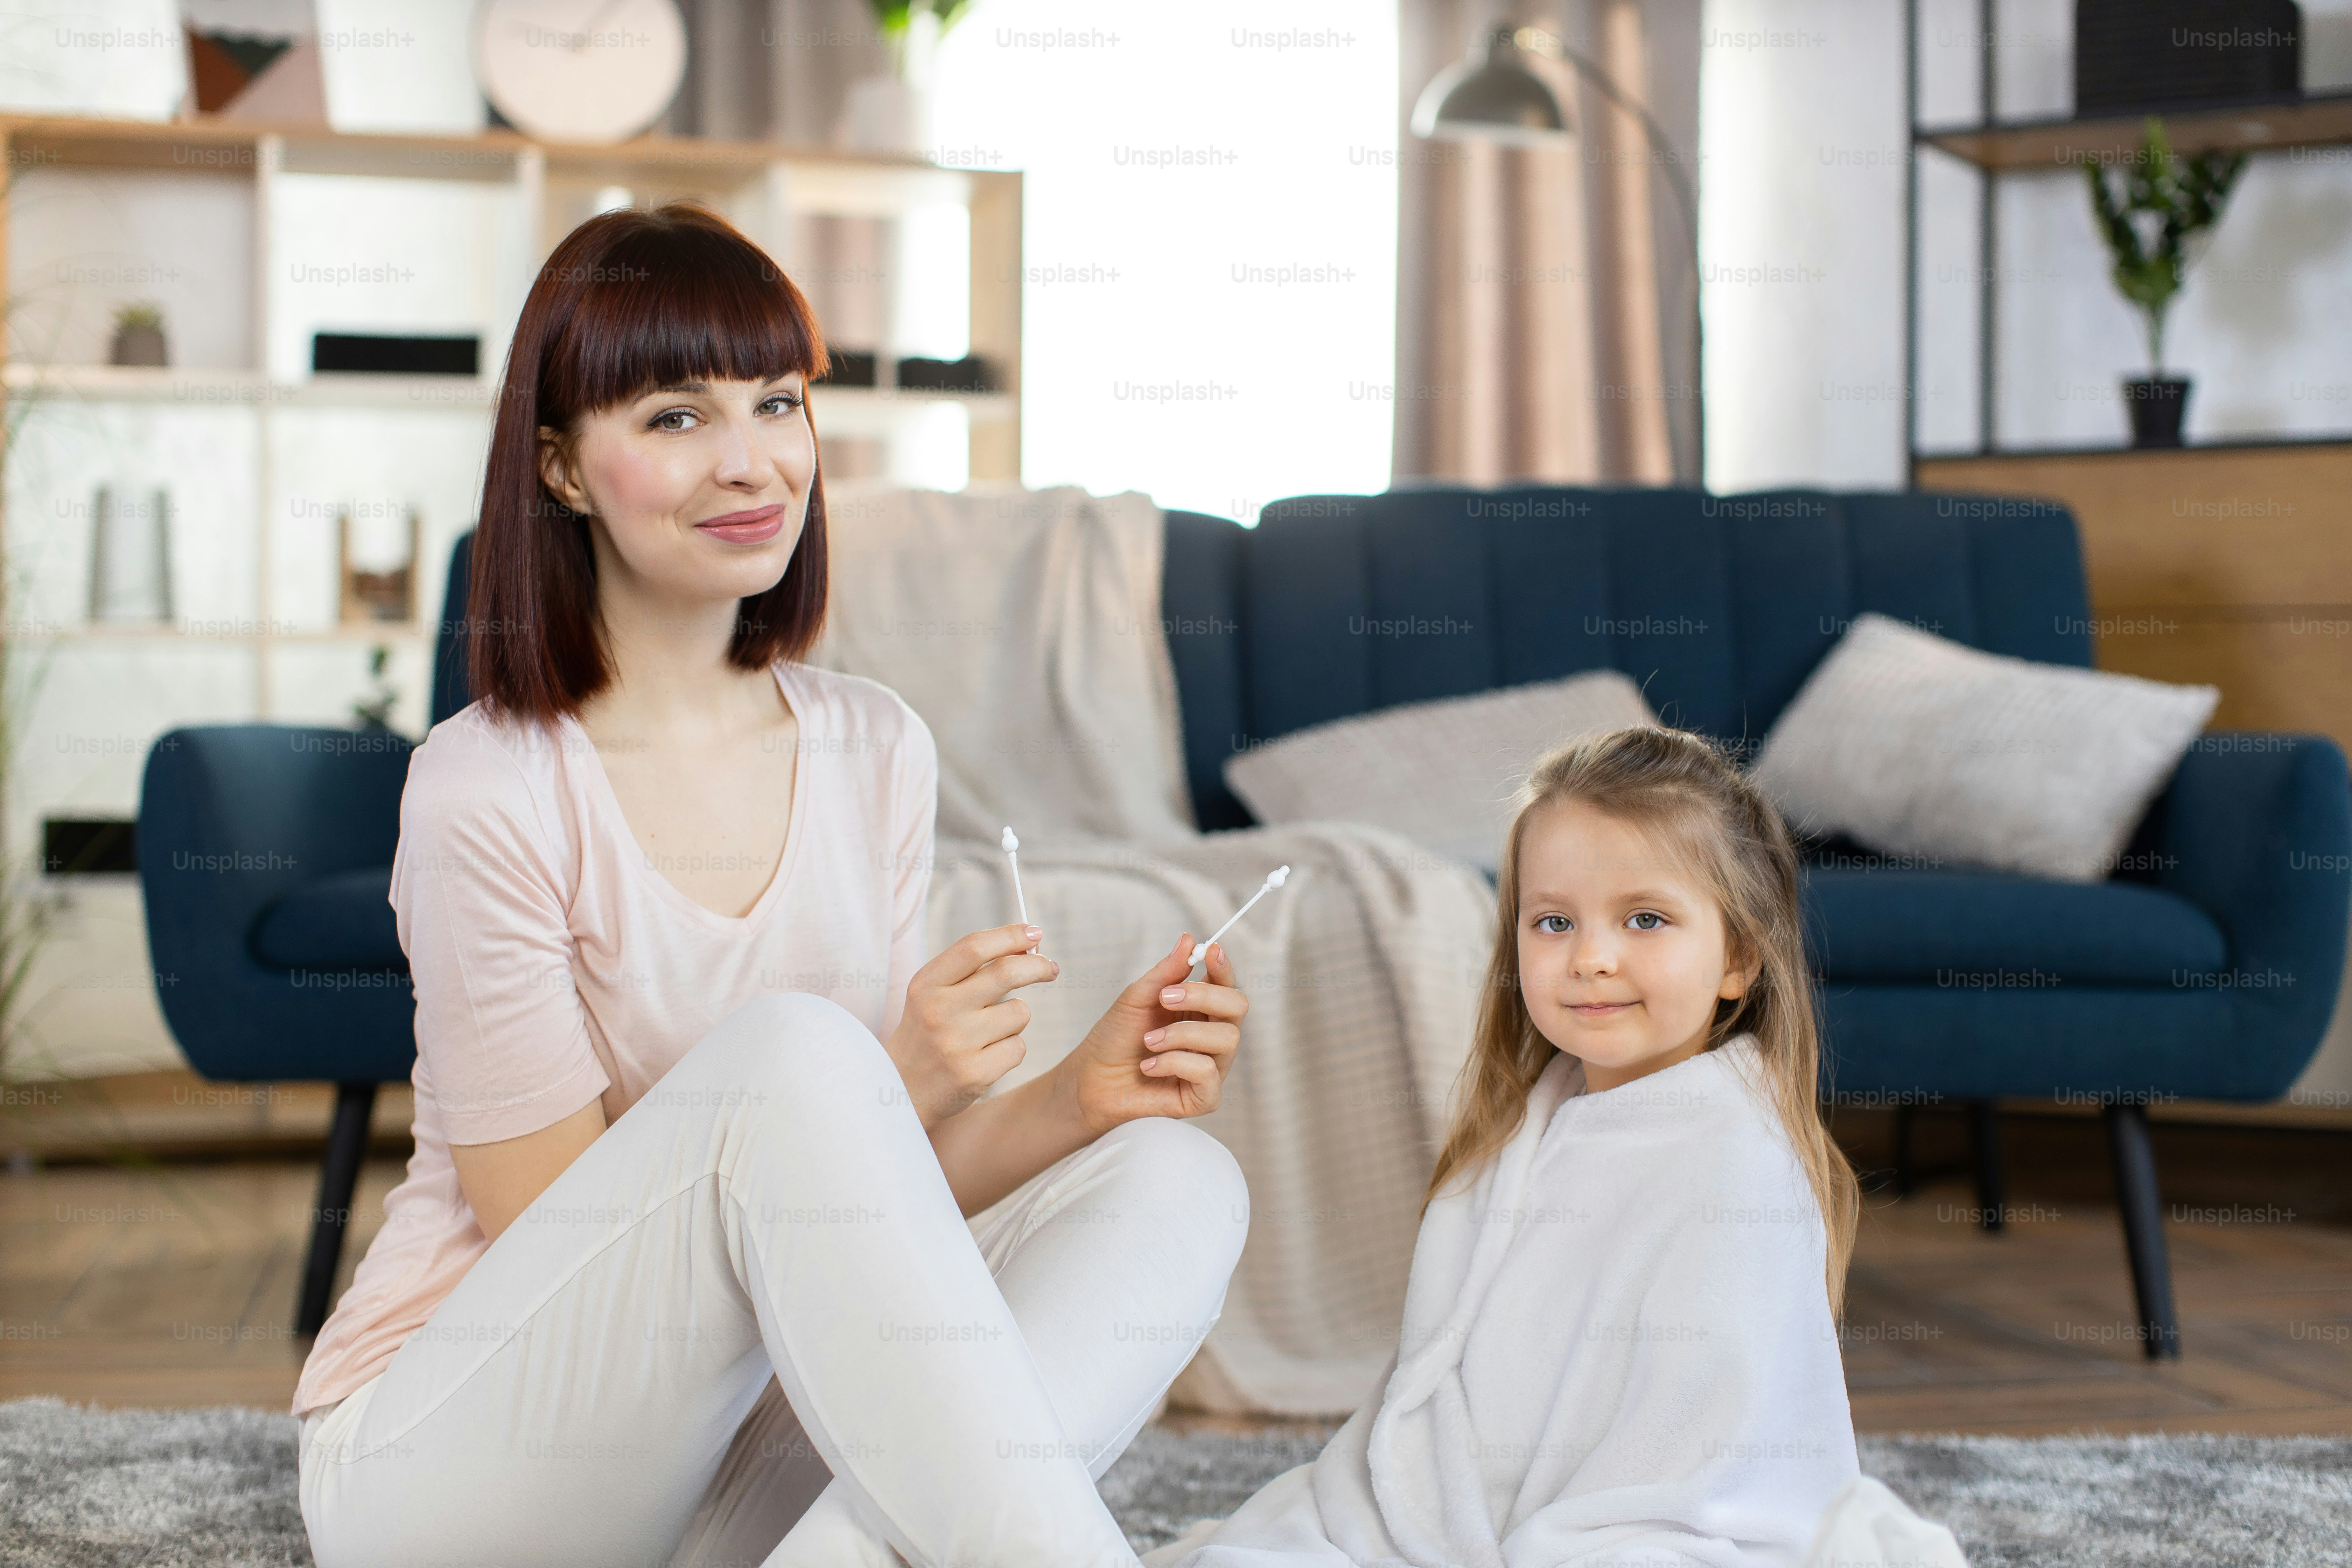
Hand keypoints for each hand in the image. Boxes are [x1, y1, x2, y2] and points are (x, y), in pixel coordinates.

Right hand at [884, 923, 1057, 1130]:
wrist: (901, 1091)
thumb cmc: (928, 1032)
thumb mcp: (932, 993)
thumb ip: (971, 968)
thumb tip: (1027, 946)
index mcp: (926, 985)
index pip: (974, 947)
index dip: (1010, 935)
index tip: (1034, 933)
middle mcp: (939, 1011)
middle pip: (1005, 973)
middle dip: (1037, 966)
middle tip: (1050, 968)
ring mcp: (957, 1045)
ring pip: (1019, 1012)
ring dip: (1016, 1017)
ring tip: (991, 1030)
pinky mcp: (975, 1075)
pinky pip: (1018, 1047)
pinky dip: (1011, 1048)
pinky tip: (988, 1055)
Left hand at [1055, 933, 1247, 1136]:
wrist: (1092, 1079)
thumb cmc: (1116, 1038)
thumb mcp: (1137, 998)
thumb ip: (1166, 973)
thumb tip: (1189, 940)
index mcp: (1201, 1008)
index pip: (1226, 984)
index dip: (1224, 967)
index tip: (1210, 951)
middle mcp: (1213, 1036)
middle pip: (1237, 1006)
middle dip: (1203, 996)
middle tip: (1165, 998)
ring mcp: (1212, 1067)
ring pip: (1227, 1038)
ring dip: (1181, 1034)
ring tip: (1149, 1041)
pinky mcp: (1205, 1096)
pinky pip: (1207, 1072)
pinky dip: (1174, 1063)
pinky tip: (1149, 1066)